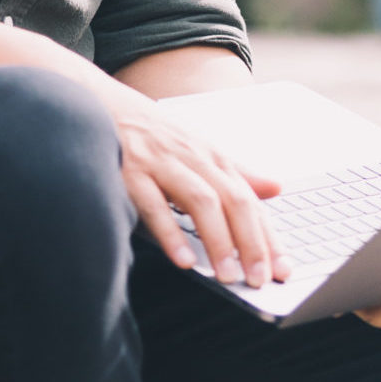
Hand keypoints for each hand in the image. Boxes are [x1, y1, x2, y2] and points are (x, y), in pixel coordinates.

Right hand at [104, 87, 282, 288]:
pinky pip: (153, 204)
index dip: (268, 236)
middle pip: (232, 200)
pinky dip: (170, 233)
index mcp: (211, 156)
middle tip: (259, 279)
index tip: (283, 270)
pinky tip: (183, 260)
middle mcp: (191, 157)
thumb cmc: (150, 133)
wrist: (97, 102)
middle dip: (250, 242)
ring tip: (228, 276)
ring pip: (200, 201)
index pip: (249, 199)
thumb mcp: (197, 147)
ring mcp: (160, 163)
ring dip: (218, 240)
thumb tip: (276, 187)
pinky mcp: (129, 171)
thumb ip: (236, 171)